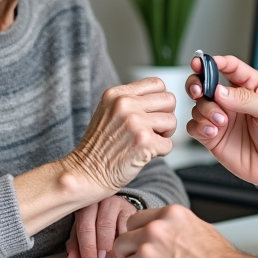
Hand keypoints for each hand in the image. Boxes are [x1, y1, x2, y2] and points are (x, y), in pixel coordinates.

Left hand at [63, 195, 137, 257]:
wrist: (114, 209)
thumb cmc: (95, 221)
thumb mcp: (82, 231)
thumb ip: (76, 246)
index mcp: (85, 204)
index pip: (85, 227)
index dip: (88, 248)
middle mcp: (103, 200)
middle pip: (104, 225)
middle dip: (103, 247)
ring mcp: (120, 203)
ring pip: (121, 226)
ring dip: (118, 246)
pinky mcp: (134, 211)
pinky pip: (133, 229)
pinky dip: (130, 243)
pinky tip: (126, 252)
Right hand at [65, 78, 176, 193]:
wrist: (86, 173)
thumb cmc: (100, 146)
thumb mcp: (109, 111)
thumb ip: (132, 100)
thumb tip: (163, 98)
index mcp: (117, 94)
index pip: (157, 84)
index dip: (159, 101)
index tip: (151, 114)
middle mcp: (125, 104)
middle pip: (169, 100)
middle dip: (165, 117)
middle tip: (151, 130)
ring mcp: (135, 122)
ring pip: (172, 121)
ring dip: (163, 136)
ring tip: (145, 143)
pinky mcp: (144, 141)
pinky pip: (169, 144)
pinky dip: (160, 153)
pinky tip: (143, 155)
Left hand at [114, 204, 246, 257]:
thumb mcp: (198, 228)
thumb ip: (173, 227)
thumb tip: (161, 231)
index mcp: (169, 215)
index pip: (133, 221)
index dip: (136, 238)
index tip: (141, 248)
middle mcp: (155, 231)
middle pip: (121, 243)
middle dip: (130, 257)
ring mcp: (147, 254)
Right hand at [185, 55, 257, 188]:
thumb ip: (245, 98)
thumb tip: (220, 91)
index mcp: (250, 86)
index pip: (229, 66)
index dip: (214, 62)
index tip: (201, 62)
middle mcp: (233, 99)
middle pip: (206, 82)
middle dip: (197, 83)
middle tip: (199, 91)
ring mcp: (221, 117)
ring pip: (198, 105)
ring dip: (206, 111)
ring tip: (222, 122)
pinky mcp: (212, 135)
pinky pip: (194, 126)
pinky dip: (199, 127)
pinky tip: (213, 132)